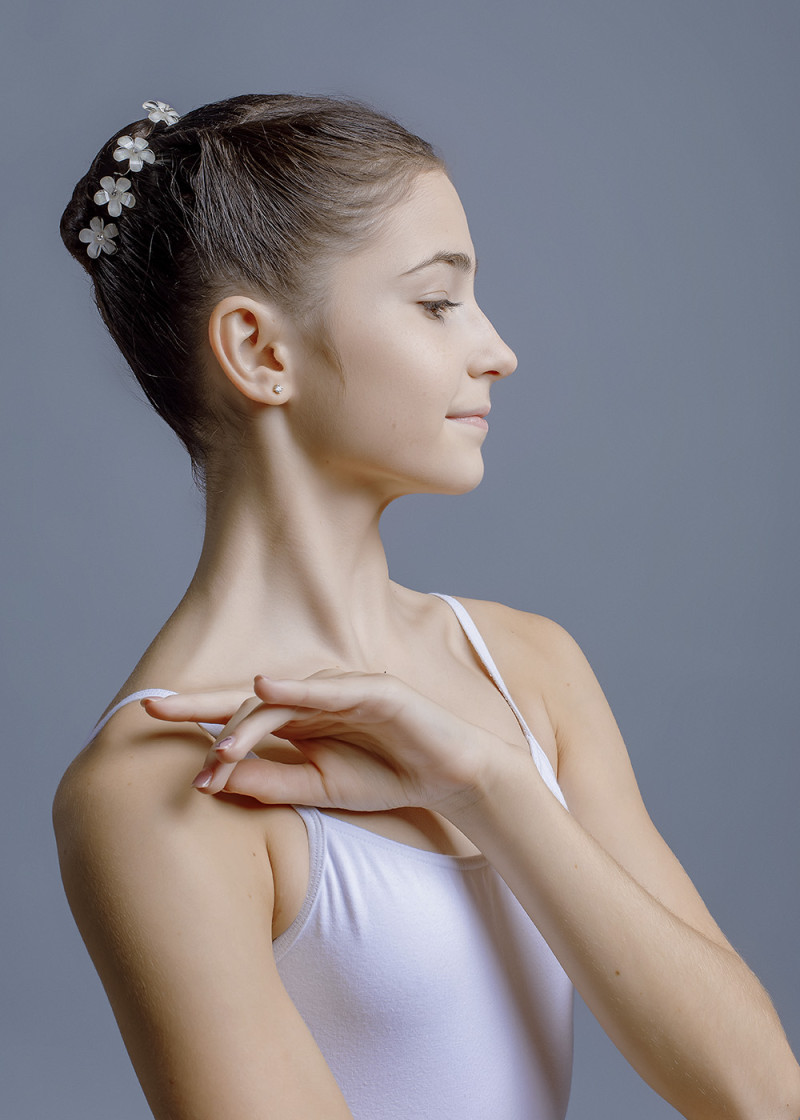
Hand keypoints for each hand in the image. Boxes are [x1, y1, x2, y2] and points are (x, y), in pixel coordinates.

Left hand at [142, 672, 513, 815]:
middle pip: (248, 700)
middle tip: (155, 712)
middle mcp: (314, 699)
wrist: (451, 779)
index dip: (198, 715)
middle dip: (203, 707)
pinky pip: (330, 689)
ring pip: (282, 700)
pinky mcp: (376, 689)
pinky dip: (298, 690)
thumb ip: (272, 780)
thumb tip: (216, 779)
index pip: (241, 715)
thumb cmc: (386, 777)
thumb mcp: (319, 788)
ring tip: (217, 752)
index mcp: (300, 720)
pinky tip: (266, 688)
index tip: (149, 719)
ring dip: (246, 723)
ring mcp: (344, 690)